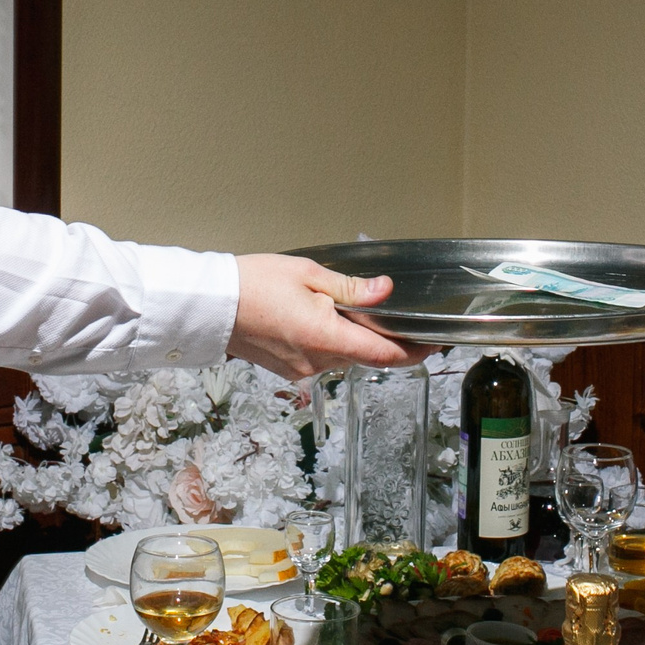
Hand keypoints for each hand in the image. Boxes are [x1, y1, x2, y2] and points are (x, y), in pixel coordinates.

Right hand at [226, 255, 414, 377]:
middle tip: (376, 306)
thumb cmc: (252, 283)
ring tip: (331, 304)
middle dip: (376, 334)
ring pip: (342, 355)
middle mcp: (316, 361)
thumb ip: (352, 288)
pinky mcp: (289, 370)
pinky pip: (320, 358)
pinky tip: (311, 317)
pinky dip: (326, 340)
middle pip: (364, 354)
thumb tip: (386, 291)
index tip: (434, 345)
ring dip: (348, 336)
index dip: (415, 352)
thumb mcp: (308, 274)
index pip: (384, 355)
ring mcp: (301, 369)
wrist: (209, 305)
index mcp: (325, 336)